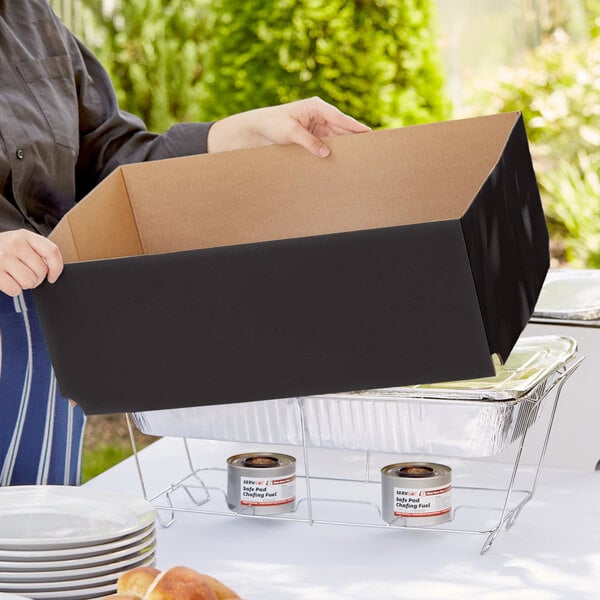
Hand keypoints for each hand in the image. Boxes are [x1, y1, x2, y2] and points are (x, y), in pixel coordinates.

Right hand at [0, 229, 62, 296]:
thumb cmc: (2, 250)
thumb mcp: (19, 243)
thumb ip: (36, 252)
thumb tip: (53, 272)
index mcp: (25, 236)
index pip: (51, 251)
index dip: (57, 268)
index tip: (52, 277)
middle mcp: (15, 244)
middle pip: (41, 271)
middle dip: (36, 278)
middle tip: (25, 275)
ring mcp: (3, 257)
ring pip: (30, 281)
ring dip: (25, 284)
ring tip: (16, 277)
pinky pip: (15, 289)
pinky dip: (13, 290)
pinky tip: (7, 281)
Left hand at [207, 96, 370, 156]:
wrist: (258, 127)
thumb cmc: (273, 124)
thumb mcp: (290, 133)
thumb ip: (309, 142)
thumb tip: (326, 154)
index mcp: (317, 107)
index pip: (341, 119)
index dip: (356, 128)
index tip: (370, 134)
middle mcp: (321, 114)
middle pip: (343, 128)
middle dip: (354, 139)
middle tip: (369, 151)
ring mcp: (318, 125)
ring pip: (337, 137)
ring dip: (344, 147)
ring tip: (358, 159)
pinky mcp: (314, 135)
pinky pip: (328, 143)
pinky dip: (334, 151)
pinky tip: (342, 160)